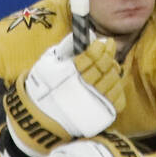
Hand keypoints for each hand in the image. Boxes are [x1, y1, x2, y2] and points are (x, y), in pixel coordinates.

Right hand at [4, 36, 123, 156]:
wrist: (38, 121)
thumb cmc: (42, 88)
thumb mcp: (48, 62)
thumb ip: (67, 46)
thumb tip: (86, 35)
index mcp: (70, 74)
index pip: (92, 55)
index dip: (99, 47)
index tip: (101, 43)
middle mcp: (84, 88)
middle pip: (105, 67)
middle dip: (107, 56)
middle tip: (108, 50)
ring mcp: (94, 103)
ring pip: (113, 81)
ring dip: (112, 72)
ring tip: (107, 68)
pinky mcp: (101, 116)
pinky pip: (117, 99)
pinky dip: (116, 89)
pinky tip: (110, 84)